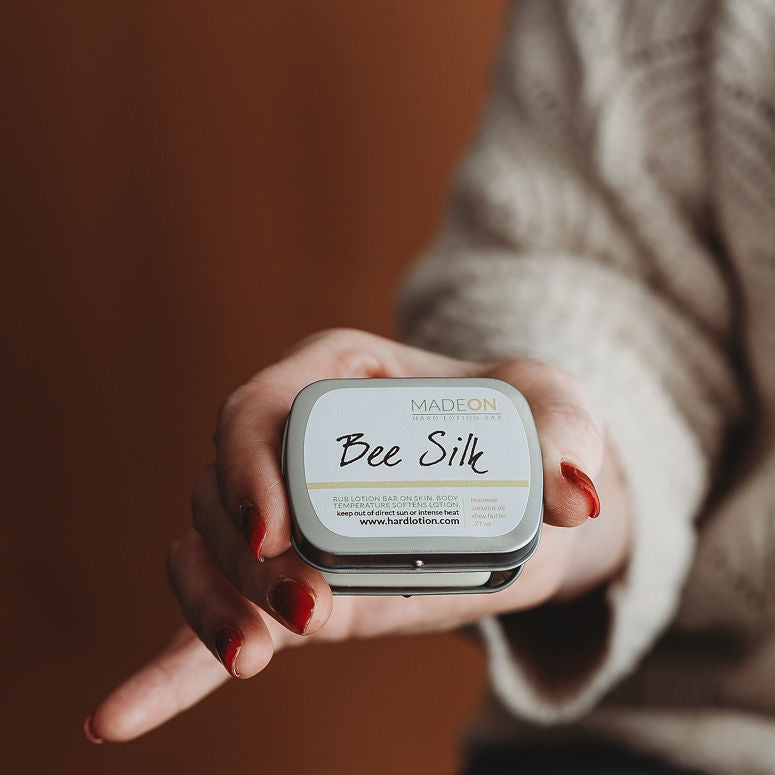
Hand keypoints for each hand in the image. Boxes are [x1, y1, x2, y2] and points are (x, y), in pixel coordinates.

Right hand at [85, 329, 628, 742]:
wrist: (511, 482)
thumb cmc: (518, 427)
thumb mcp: (550, 414)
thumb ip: (564, 440)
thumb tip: (572, 498)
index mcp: (334, 379)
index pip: (258, 408)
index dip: (249, 464)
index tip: (278, 528)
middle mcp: (290, 443)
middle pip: (222, 491)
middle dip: (242, 556)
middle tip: (299, 612)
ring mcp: (281, 514)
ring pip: (204, 552)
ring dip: (214, 607)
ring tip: (254, 657)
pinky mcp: (290, 580)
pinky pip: (215, 615)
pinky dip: (170, 667)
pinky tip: (118, 718)